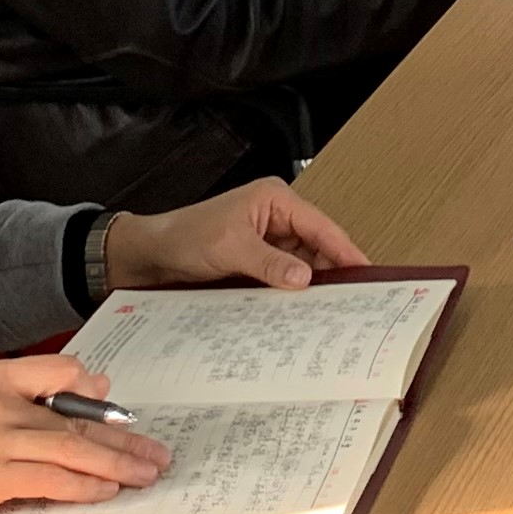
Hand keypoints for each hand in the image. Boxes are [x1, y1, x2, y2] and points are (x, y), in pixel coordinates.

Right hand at [0, 355, 171, 513]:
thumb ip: (26, 404)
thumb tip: (97, 393)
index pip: (59, 369)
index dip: (95, 392)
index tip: (123, 413)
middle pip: (74, 418)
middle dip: (122, 440)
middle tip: (155, 454)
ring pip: (71, 449)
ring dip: (116, 466)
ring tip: (144, 475)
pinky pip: (52, 479)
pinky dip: (84, 487)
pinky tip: (106, 492)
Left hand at [106, 177, 371, 290]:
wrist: (146, 257)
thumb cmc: (182, 238)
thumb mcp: (229, 248)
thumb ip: (269, 263)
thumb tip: (306, 278)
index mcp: (275, 201)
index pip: (321, 226)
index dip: (345, 250)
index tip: (367, 273)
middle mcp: (276, 219)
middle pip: (316, 247)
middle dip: (331, 272)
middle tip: (352, 301)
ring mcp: (267, 243)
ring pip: (301, 266)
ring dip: (309, 287)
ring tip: (330, 311)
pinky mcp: (256, 264)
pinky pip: (283, 279)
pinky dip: (290, 294)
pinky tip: (299, 312)